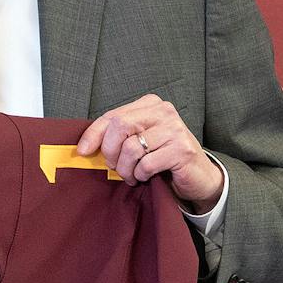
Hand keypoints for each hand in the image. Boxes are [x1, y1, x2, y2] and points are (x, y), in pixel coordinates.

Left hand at [77, 94, 221, 212]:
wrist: (199, 176)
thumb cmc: (165, 158)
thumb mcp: (140, 141)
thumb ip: (119, 137)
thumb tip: (85, 147)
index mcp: (150, 104)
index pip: (113, 115)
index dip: (94, 134)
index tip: (83, 151)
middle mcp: (164, 111)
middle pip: (120, 127)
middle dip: (111, 152)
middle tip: (115, 167)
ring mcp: (175, 129)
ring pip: (131, 148)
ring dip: (126, 169)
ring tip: (133, 175)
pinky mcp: (182, 149)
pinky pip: (146, 164)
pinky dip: (141, 175)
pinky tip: (146, 177)